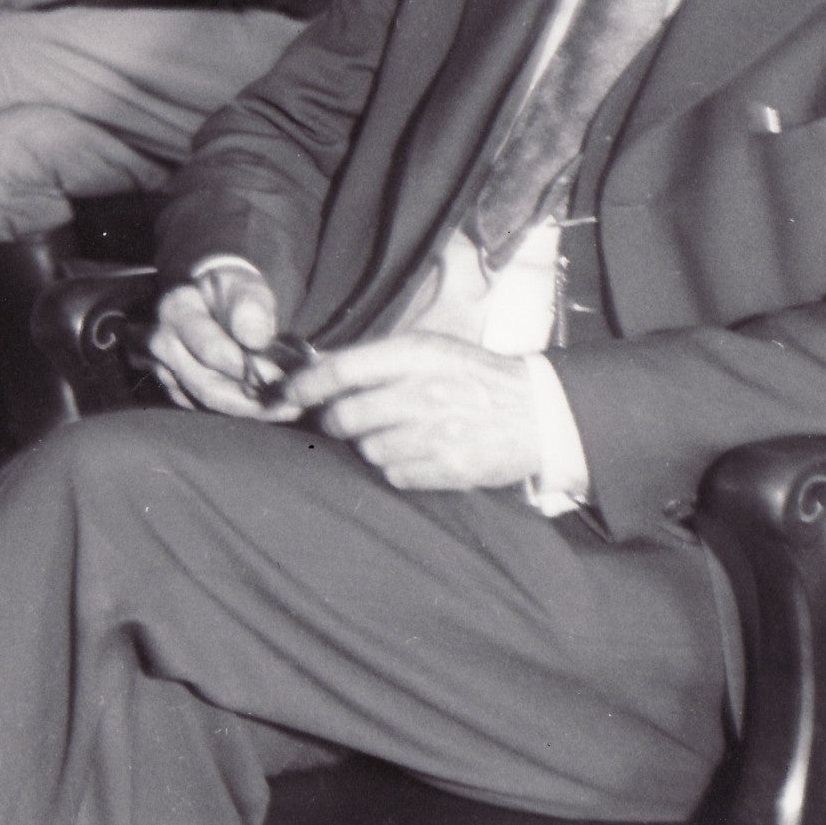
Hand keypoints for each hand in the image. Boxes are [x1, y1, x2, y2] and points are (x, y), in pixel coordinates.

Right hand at [147, 262, 298, 419]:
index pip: (211, 351)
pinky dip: (237, 410)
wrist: (211, 302)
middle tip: (289, 403)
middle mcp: (160, 341)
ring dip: (248, 409)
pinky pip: (205, 409)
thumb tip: (254, 338)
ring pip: (206, 403)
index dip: (249, 369)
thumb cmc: (232, 294)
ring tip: (285, 407)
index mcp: (176, 309)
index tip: (283, 377)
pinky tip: (265, 404)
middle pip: (206, 386)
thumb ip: (251, 306)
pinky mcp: (172, 387)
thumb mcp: (246, 287)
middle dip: (251, 399)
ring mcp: (161, 367)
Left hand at [284, 335, 543, 491]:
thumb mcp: (428, 349)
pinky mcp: (451, 468)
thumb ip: (375, 359)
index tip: (286, 395)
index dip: (304, 386)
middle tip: (340, 421)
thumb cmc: (473, 376)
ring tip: (391, 435)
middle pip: (345, 416)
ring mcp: (437, 433)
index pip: (340, 370)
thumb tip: (315, 369)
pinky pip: (394, 475)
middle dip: (333, 422)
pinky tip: (413, 454)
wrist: (539, 411)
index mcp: (414, 354)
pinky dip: (395, 468)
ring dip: (368, 446)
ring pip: (367, 450)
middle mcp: (423, 392)